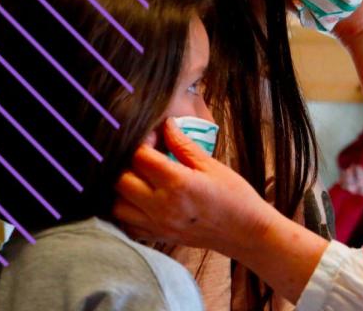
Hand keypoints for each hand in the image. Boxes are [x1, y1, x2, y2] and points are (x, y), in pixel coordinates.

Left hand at [113, 118, 274, 258]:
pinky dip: (127, 212)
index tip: (154, 137)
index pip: (139, 156)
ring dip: (123, 189)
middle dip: (127, 164)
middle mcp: (162, 206)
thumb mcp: (211, 165)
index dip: (143, 141)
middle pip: (120, 180)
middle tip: (145, 157)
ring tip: (140, 179)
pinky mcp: (158, 237)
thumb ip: (183, 144)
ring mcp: (157, 225)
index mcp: (177, 183)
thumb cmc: (234, 196)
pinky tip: (140, 201)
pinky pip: (126, 226)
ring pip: (116, 205)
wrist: (246, 232)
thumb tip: (165, 124)